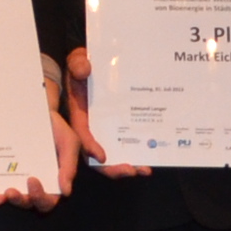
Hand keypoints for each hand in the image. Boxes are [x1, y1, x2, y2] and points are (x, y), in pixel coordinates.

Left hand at [0, 102, 77, 210]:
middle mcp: (35, 183)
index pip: (48, 200)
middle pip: (29, 202)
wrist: (36, 111)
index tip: (32, 180)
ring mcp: (18, 177)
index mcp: (53, 180)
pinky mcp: (4, 170)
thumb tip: (66, 192)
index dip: (40, 197)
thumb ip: (68, 166)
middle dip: (21, 200)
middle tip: (11, 191)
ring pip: (14, 197)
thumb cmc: (56, 129)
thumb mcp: (68, 142)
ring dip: (7, 199)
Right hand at [64, 46, 145, 178]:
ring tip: (145, 169)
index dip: (89, 145)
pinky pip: (127, 142)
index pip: (81, 132)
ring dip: (128, 164)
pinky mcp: (120, 125)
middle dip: (111, 167)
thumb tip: (84, 69)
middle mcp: (92, 125)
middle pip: (96, 154)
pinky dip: (137, 150)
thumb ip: (78, 63)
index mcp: (79, 112)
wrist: (93, 65)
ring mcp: (107, 128)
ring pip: (113, 153)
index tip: (102, 156)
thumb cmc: (84, 64)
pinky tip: (152, 154)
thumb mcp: (78, 60)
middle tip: (131, 170)